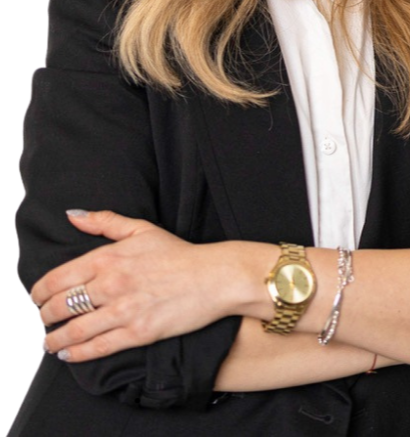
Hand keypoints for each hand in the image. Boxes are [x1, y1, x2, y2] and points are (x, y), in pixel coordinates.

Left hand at [30, 210, 231, 362]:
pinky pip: (99, 346)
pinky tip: (67, 354)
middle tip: (43, 320)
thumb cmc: (178, 253)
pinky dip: (77, 353)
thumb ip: (105, 222)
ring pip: (76, 329)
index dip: (41, 291)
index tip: (37, 297)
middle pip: (63, 305)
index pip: (59, 278)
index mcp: (108, 257)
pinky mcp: (138, 333)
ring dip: (55, 338)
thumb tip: (73, 215)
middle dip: (46, 316)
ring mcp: (124, 310)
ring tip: (49, 342)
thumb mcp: (142, 229)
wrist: (213, 276)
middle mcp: (111, 283)